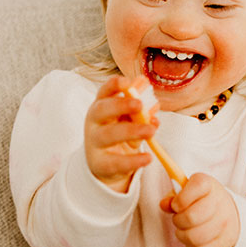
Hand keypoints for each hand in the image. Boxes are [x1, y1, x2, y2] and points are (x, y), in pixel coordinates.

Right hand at [84, 75, 156, 192]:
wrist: (105, 164)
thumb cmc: (117, 133)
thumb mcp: (127, 118)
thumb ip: (136, 102)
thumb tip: (143, 82)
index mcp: (101, 106)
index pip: (104, 92)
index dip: (113, 86)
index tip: (127, 82)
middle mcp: (94, 123)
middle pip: (102, 110)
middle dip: (120, 105)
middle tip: (140, 104)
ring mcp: (95, 143)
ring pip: (109, 134)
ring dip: (131, 131)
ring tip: (151, 130)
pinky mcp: (101, 164)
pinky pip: (116, 162)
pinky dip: (133, 160)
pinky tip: (148, 157)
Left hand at [160, 173, 239, 246]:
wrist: (228, 211)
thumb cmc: (200, 200)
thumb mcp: (187, 192)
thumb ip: (173, 197)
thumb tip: (164, 205)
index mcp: (208, 184)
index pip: (195, 187)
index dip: (180, 199)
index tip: (176, 205)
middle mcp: (219, 201)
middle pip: (191, 217)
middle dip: (178, 220)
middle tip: (178, 219)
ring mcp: (225, 222)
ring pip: (194, 237)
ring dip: (182, 236)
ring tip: (184, 230)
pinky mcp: (226, 240)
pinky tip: (193, 240)